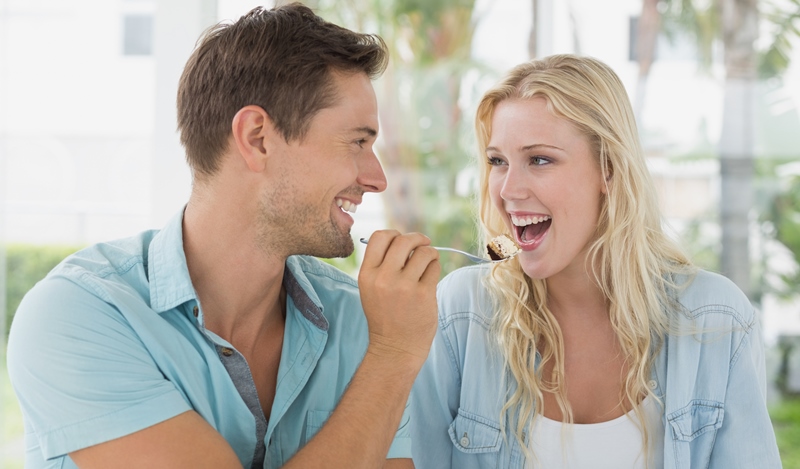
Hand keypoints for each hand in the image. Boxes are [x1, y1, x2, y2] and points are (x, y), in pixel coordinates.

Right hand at [358, 230, 439, 363]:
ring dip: (430, 253)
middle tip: (423, 244)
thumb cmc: (386, 315)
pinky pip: (434, 267)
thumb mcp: (372, 288)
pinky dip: (435, 267)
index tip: (403, 242)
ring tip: (428, 263)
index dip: (394, 234)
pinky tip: (430, 277)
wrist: (395, 348)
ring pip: (424, 252)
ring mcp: (404, 287)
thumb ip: (382, 264)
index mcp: (367, 275)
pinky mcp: (423, 294)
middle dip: (417, 238)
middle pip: (403, 240)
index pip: (379, 236)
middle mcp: (383, 278)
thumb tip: (405, 240)